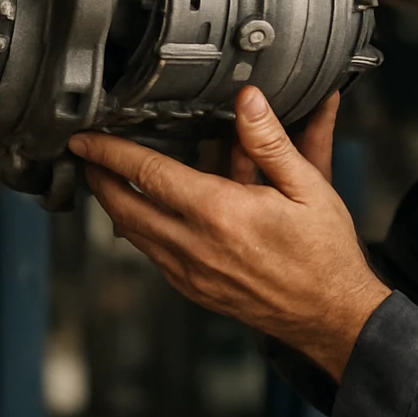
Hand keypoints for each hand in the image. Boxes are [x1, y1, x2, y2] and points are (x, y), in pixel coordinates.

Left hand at [69, 87, 391, 381]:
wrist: (332, 315)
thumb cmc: (324, 254)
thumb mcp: (309, 187)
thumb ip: (271, 142)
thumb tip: (248, 102)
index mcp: (221, 213)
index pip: (148, 174)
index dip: (111, 152)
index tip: (87, 138)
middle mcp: (196, 246)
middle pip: (124, 207)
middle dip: (98, 179)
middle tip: (85, 156)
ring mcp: (191, 273)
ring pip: (133, 235)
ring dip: (115, 205)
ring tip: (109, 180)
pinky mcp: (195, 290)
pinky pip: (153, 255)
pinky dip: (141, 231)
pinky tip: (148, 216)